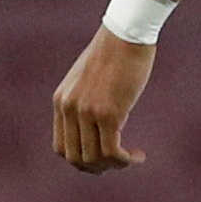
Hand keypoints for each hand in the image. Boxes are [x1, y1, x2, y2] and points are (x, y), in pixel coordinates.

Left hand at [53, 28, 154, 173]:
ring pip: (94, 158)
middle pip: (75, 158)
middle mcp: (69, 108)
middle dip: (97, 167)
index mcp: (62, 100)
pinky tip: (138, 156)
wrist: (127, 34)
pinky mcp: (108, 113)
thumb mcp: (92, 76)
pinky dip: (125, 160)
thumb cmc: (116, 51)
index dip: (82, 159)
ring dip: (114, 165)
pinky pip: (111, 151)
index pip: (61, 147)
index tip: (103, 156)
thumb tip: (101, 118)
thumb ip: (88, 97)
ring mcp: (87, 112)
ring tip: (132, 158)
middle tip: (118, 163)